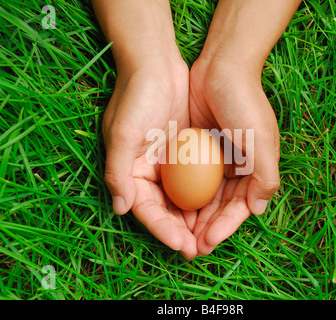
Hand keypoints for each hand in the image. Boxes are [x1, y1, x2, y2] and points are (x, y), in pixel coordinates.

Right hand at [102, 58, 197, 257]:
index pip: (145, 209)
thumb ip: (118, 172)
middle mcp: (148, 171)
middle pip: (165, 210)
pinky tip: (218, 209)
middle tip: (200, 250)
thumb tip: (120, 209)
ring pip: (182, 200)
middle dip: (181, 232)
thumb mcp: (122, 134)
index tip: (182, 245)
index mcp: (130, 171)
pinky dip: (204, 196)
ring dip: (195, 219)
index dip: (162, 230)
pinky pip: (196, 180)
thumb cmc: (136, 97)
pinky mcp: (184, 152)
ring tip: (211, 238)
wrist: (156, 64)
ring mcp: (167, 163)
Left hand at [189, 57, 280, 255]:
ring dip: (193, 217)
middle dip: (207, 229)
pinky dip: (183, 195)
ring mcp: (216, 160)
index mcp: (256, 170)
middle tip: (190, 249)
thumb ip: (265, 177)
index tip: (207, 243)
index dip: (224, 227)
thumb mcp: (262, 140)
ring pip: (203, 197)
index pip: (239, 207)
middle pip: (220, 207)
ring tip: (179, 236)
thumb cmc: (245, 104)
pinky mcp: (197, 150)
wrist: (222, 68)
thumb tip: (257, 210)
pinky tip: (172, 208)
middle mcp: (237, 169)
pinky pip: (190, 179)